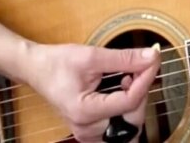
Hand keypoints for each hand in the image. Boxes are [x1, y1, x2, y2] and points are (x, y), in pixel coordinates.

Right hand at [26, 44, 159, 141]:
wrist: (37, 69)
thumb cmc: (58, 63)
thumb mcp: (92, 55)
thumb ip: (124, 58)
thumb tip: (151, 57)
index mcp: (85, 111)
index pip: (129, 102)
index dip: (145, 80)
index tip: (152, 60)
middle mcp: (87, 128)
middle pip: (132, 119)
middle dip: (142, 91)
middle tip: (141, 68)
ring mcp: (88, 133)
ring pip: (129, 128)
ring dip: (136, 104)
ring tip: (129, 81)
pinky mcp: (91, 131)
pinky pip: (119, 129)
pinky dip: (127, 111)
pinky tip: (123, 92)